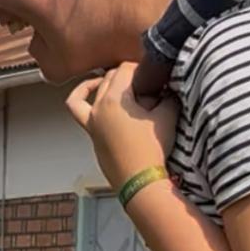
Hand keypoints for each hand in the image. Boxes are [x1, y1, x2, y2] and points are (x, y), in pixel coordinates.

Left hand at [67, 62, 179, 188]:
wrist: (141, 183)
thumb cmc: (152, 149)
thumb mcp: (167, 117)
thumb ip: (168, 97)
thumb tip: (169, 89)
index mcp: (114, 99)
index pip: (125, 69)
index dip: (140, 68)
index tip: (152, 74)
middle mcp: (98, 108)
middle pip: (109, 78)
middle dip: (126, 75)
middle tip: (143, 82)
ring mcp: (92, 124)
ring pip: (86, 95)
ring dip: (94, 85)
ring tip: (105, 82)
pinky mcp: (93, 138)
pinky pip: (81, 114)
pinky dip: (85, 105)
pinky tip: (96, 106)